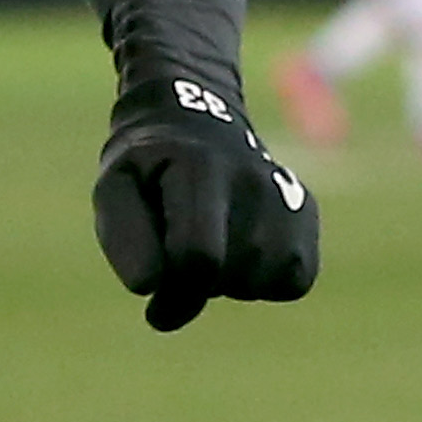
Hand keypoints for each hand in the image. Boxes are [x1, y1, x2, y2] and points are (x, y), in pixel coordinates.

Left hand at [91, 73, 320, 332]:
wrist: (195, 124)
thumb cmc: (149, 171)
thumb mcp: (115, 190)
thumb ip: (123, 239)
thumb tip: (150, 287)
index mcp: (199, 166)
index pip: (199, 256)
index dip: (174, 292)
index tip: (152, 296)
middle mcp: (253, 175)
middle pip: (232, 275)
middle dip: (198, 284)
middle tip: (179, 253)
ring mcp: (287, 192)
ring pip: (265, 281)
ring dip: (232, 281)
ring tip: (214, 245)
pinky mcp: (306, 212)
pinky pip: (295, 280)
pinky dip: (267, 281)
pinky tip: (244, 251)